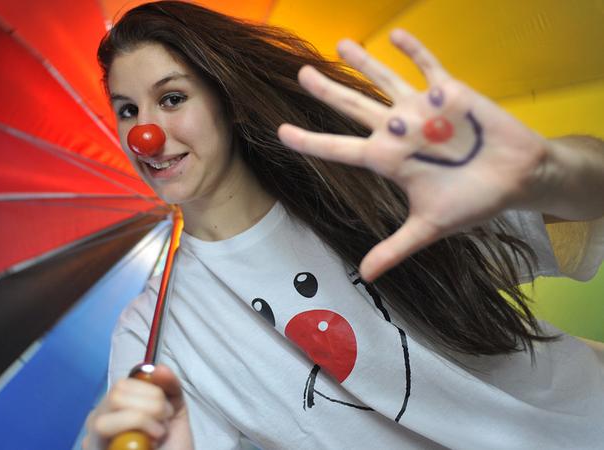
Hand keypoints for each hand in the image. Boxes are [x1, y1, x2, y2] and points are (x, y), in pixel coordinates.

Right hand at [83, 365, 192, 449]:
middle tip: (164, 422)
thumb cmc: (171, 444)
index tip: (166, 408)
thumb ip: (169, 385)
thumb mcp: (175, 410)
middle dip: (150, 405)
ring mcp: (94, 441)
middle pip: (114, 396)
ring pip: (105, 419)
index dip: (149, 390)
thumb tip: (158, 368)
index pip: (121, 384)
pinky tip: (150, 445)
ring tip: (158, 434)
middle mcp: (98, 422)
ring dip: (142, 423)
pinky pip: (112, 440)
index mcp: (113, 407)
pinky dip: (138, 436)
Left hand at [279, 29, 549, 281]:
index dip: (311, 141)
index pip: (340, 149)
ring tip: (340, 44)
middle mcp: (399, 131)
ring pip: (385, 81)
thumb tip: (366, 277)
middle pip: (355, 107)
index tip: (280, 132)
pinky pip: (428, 66)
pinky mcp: (450, 93)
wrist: (518, 179)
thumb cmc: (472, 201)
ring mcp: (422, 110)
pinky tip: (395, 34)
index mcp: (388, 160)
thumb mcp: (429, 227)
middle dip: (328, 91)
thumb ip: (395, 248)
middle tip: (301, 73)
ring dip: (364, 63)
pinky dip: (413, 51)